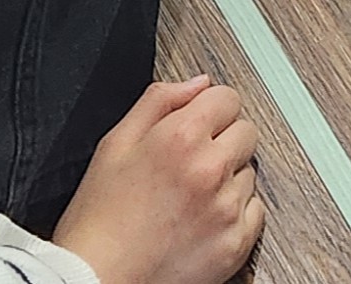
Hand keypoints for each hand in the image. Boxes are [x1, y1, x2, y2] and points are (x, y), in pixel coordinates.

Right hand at [51, 77, 266, 283]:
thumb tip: (197, 85)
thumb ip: (158, 101)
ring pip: (249, 172)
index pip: (228, 98)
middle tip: (190, 162)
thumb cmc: (99, 219)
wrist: (96, 279)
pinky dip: (236, 212)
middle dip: (222, 140)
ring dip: (228, 177)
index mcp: (180, 137)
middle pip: (246, 131)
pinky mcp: (236, 243)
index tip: (199, 122)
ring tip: (189, 196)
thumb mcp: (114, 144)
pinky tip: (202, 218)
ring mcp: (227, 208)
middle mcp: (210, 169)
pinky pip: (255, 211)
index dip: (210, 108)